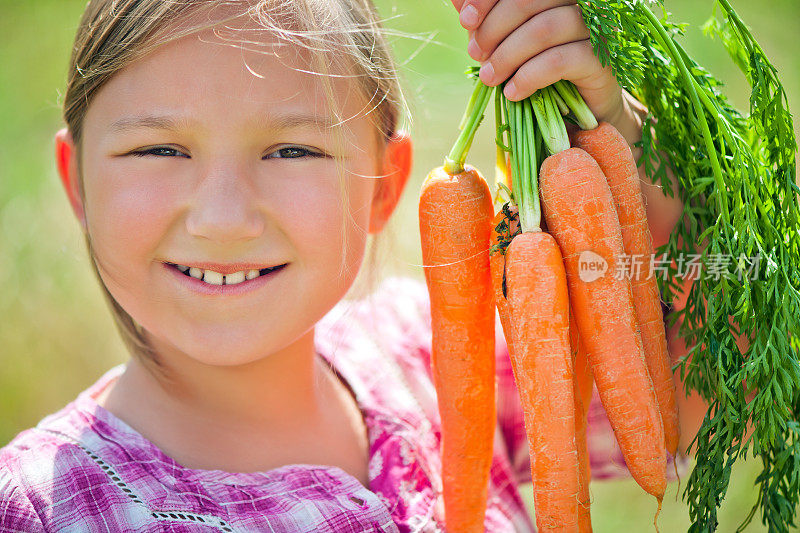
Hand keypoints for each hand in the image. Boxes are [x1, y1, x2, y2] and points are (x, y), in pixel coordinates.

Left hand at [451, 0, 625, 126]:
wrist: (580, 109)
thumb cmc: (540, 66)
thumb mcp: (507, 41)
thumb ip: (486, 19)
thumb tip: (457, 0)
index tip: (466, 21)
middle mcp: (580, 2)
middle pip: (529, 1)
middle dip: (493, 29)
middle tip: (476, 54)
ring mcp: (595, 28)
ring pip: (543, 30)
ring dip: (507, 55)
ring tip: (490, 78)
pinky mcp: (601, 60)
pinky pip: (558, 61)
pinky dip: (528, 77)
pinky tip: (513, 92)